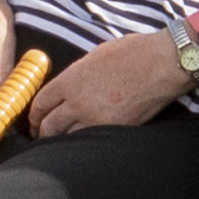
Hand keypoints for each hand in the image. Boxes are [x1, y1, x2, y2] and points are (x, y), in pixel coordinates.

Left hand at [32, 23, 188, 137]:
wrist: (164, 63)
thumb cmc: (134, 52)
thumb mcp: (97, 54)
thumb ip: (77, 73)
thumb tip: (69, 84)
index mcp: (72, 79)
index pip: (41, 103)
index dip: (34, 115)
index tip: (35, 120)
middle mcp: (78, 102)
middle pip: (49, 126)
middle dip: (43, 133)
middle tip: (43, 137)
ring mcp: (96, 119)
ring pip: (68, 139)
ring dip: (62, 143)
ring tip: (61, 146)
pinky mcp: (115, 129)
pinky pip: (91, 142)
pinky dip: (84, 145)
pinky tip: (84, 146)